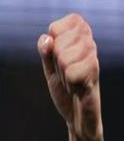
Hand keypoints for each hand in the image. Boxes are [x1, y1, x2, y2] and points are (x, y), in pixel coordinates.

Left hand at [37, 13, 102, 140]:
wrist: (76, 115)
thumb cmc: (64, 88)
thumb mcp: (49, 67)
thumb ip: (45, 50)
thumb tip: (47, 38)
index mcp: (80, 38)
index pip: (60, 25)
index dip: (53, 39)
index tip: (57, 56)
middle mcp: (90, 45)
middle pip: (59, 42)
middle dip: (55, 61)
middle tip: (63, 72)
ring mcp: (93, 60)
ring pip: (63, 57)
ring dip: (62, 73)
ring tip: (70, 81)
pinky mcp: (95, 77)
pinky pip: (72, 73)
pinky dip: (69, 83)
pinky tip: (76, 88)